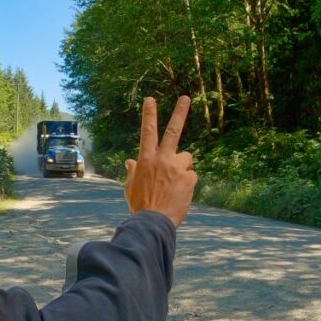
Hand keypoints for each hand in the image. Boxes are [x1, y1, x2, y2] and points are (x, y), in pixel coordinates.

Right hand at [124, 96, 197, 227]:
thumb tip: (129, 162)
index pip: (147, 131)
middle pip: (173, 131)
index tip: (150, 99)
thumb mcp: (131, 187)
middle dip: (180, 112)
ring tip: (175, 184)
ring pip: (186, 157)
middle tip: (186, 97)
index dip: (149, 114)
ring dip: (182, 166)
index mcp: (146, 159)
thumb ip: (133, 171)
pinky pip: (191, 175)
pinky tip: (180, 194)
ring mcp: (177, 167)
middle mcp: (162, 159)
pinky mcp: (190, 178)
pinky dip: (187, 183)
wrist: (153, 222)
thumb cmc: (140, 205)